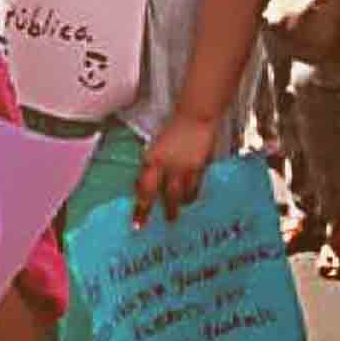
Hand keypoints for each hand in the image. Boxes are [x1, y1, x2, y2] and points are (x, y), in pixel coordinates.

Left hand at [134, 113, 217, 227]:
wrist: (195, 116)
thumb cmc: (172, 127)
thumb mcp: (155, 146)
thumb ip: (152, 163)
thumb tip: (146, 179)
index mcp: (152, 160)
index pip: (144, 190)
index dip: (142, 209)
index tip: (138, 224)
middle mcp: (169, 167)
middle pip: (168, 197)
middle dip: (168, 211)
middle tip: (168, 221)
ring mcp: (187, 168)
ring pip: (184, 194)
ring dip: (182, 203)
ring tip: (181, 209)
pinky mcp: (201, 167)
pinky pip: (197, 186)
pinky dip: (194, 193)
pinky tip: (193, 196)